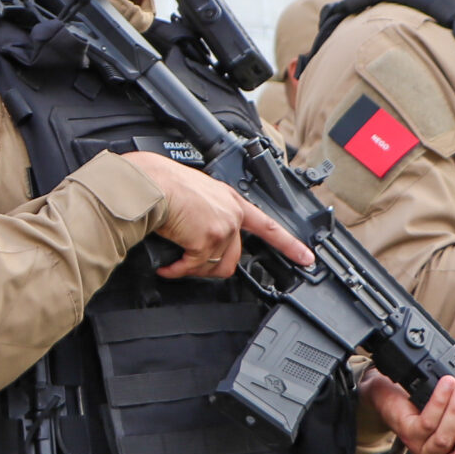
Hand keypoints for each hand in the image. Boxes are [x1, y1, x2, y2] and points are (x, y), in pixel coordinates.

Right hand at [122, 151, 310, 279]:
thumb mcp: (195, 192)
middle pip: (234, 258)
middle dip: (210, 267)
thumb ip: (207, 212)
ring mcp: (222, 228)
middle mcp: (231, 214)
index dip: (289, 244)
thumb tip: (195, 234)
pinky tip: (166, 266)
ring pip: (213, 267)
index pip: (268, 226)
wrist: (149, 183)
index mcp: (231, 200)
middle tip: (189, 265)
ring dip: (190, 269)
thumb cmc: (161, 183)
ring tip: (173, 261)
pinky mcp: (207, 241)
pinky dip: (176, 270)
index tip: (305, 257)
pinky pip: (193, 268)